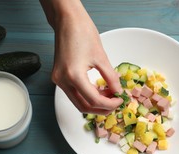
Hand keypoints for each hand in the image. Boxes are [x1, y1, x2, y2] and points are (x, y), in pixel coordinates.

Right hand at [42, 0, 122, 114]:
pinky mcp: (59, 77)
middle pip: (84, 107)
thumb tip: (118, 91)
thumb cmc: (83, 33)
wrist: (67, 21)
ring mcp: (59, 80)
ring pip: (78, 102)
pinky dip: (87, 95)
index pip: (94, 100)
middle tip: (116, 103)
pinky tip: (99, 90)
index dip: (110, 104)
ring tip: (109, 96)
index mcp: (74, 76)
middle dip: (102, 108)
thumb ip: (111, 78)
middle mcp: (62, 81)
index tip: (120, 99)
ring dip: (95, 103)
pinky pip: (74, 93)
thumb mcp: (101, 57)